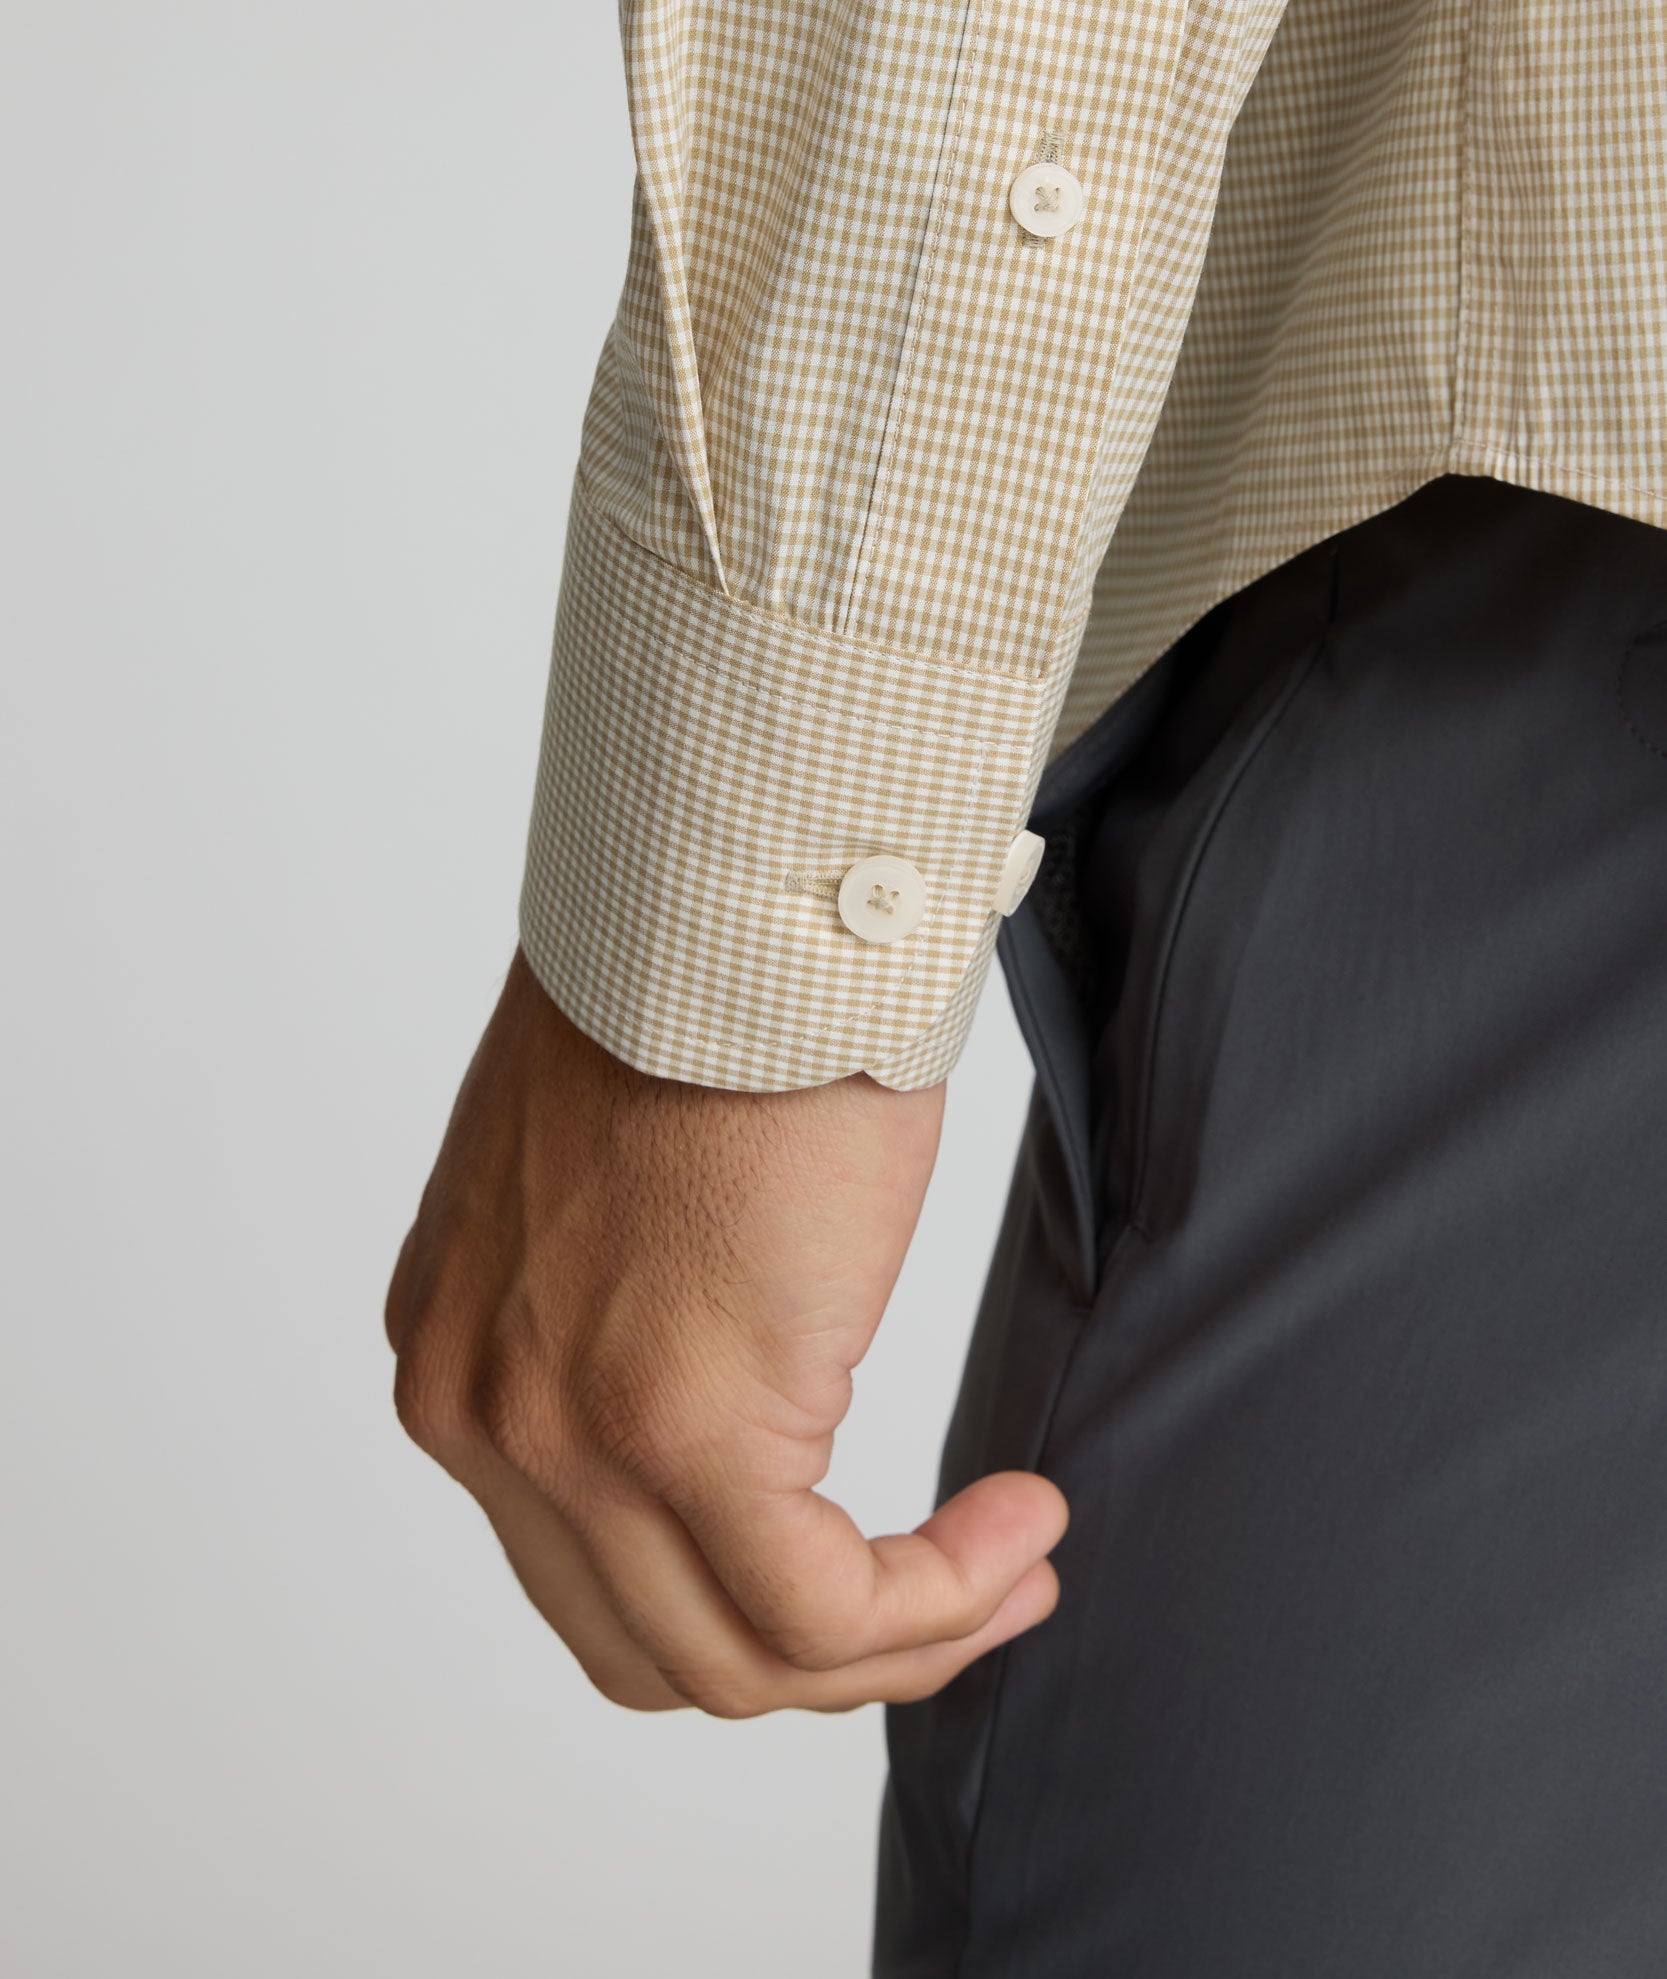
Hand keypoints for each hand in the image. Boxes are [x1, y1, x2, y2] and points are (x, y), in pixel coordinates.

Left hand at [384, 947, 1066, 1715]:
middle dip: (824, 1651)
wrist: (738, 918)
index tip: (876, 1549)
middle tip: (955, 1591)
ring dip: (901, 1640)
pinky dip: (937, 1601)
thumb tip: (737, 1394)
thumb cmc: (706, 1011)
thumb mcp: (620, 1201)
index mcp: (463, 1353)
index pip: (589, 1574)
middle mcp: (482, 1414)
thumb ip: (631, 1327)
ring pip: (739, 1660)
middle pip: (655, 1646)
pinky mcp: (684, 1430)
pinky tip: (1018, 1528)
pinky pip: (823, 1613)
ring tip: (1011, 1566)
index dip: (747, 1598)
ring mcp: (566, 1434)